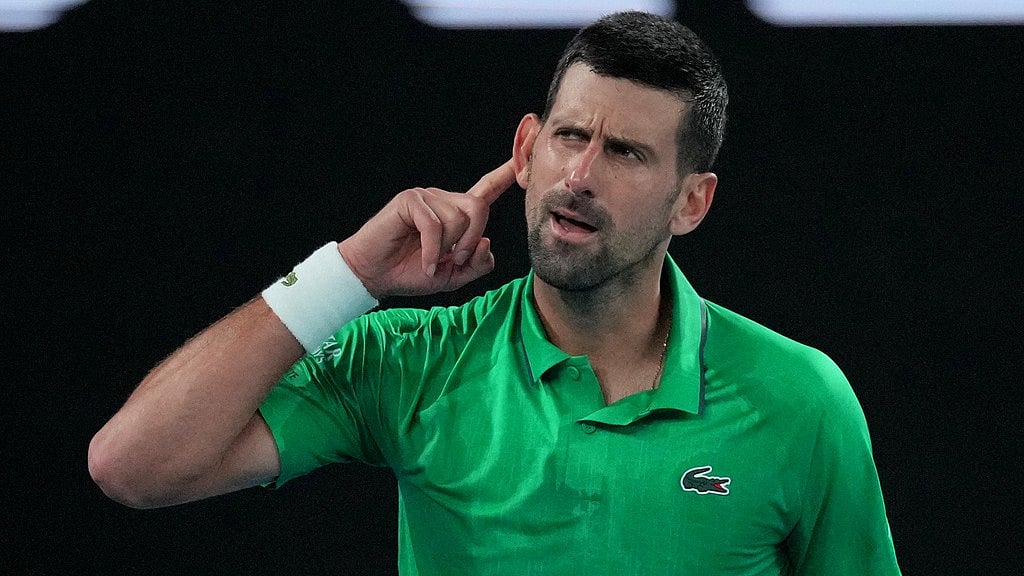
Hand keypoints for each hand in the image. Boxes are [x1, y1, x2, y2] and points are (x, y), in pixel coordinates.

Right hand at [338, 159, 516, 297]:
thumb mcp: (453, 276)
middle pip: (478, 207)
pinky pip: (434, 225)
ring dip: (447, 249)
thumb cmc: (410, 272)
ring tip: (431, 260)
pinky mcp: (409, 201)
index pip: (487, 189)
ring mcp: (426, 197)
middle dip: (471, 239)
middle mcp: (444, 199)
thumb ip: (477, 265)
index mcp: (457, 213)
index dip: (506, 173)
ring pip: (456, 219)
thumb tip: (487, 242)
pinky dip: (431, 251)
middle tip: (455, 260)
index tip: (525, 151)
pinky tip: (425, 263)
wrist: (375, 276)